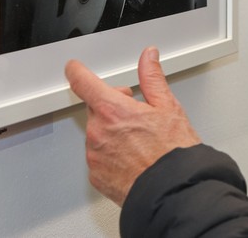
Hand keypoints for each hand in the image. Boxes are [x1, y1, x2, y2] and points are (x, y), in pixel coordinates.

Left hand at [65, 47, 200, 205]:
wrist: (171, 190)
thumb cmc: (172, 152)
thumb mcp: (168, 106)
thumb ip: (152, 77)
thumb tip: (148, 57)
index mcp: (113, 110)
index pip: (83, 83)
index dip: (77, 71)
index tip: (74, 68)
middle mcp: (97, 131)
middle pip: (95, 109)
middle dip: (112, 106)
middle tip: (137, 114)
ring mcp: (94, 155)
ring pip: (97, 133)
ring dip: (112, 132)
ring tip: (139, 141)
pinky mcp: (96, 175)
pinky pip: (98, 156)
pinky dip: (111, 154)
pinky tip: (133, 157)